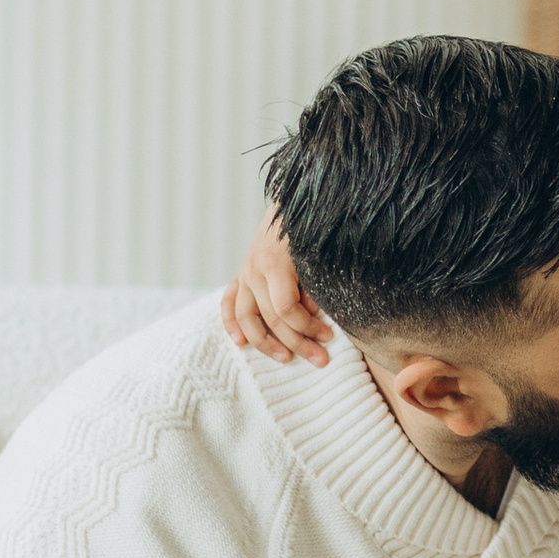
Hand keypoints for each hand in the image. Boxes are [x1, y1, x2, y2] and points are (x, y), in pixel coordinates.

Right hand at [222, 213, 330, 363]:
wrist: (296, 198)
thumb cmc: (313, 227)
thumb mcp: (318, 254)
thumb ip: (314, 285)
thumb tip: (311, 314)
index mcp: (275, 263)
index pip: (286, 309)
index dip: (308, 327)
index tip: (329, 336)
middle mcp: (254, 269)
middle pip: (270, 318)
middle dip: (297, 342)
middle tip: (320, 359)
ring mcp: (244, 271)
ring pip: (246, 316)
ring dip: (264, 342)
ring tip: (285, 358)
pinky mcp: (241, 273)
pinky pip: (229, 302)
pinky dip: (230, 323)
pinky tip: (239, 342)